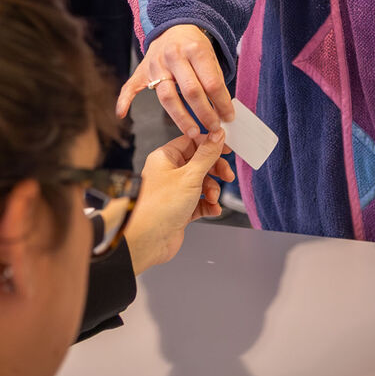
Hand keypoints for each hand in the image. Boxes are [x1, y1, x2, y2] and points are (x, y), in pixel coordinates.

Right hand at [119, 23, 232, 136]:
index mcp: (195, 50)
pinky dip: (124, 100)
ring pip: (166, 96)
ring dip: (180, 117)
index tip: (228, 117)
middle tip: (213, 129)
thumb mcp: (210, 55)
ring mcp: (156, 64)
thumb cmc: (195, 46)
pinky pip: (130, 86)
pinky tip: (122, 114)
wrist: (174, 26)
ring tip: (192, 132)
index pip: (211, 82)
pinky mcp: (142, 70)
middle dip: (204, 113)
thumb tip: (223, 110)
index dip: (221, 103)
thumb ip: (214, 80)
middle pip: (190, 91)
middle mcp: (174, 56)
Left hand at [127, 132, 233, 273]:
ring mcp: (174, 191)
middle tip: (227, 176)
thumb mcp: (190, 176)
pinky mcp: (180, 209)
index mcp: (165, 158)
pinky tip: (213, 209)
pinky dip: (208, 205)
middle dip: (215, 171)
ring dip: (213, 190)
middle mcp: (168, 172)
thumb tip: (218, 135)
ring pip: (201, 183)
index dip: (210, 144)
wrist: (147, 240)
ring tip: (213, 198)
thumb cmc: (159, 206)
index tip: (226, 149)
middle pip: (199, 163)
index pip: (192, 142)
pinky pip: (200, 202)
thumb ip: (207, 155)